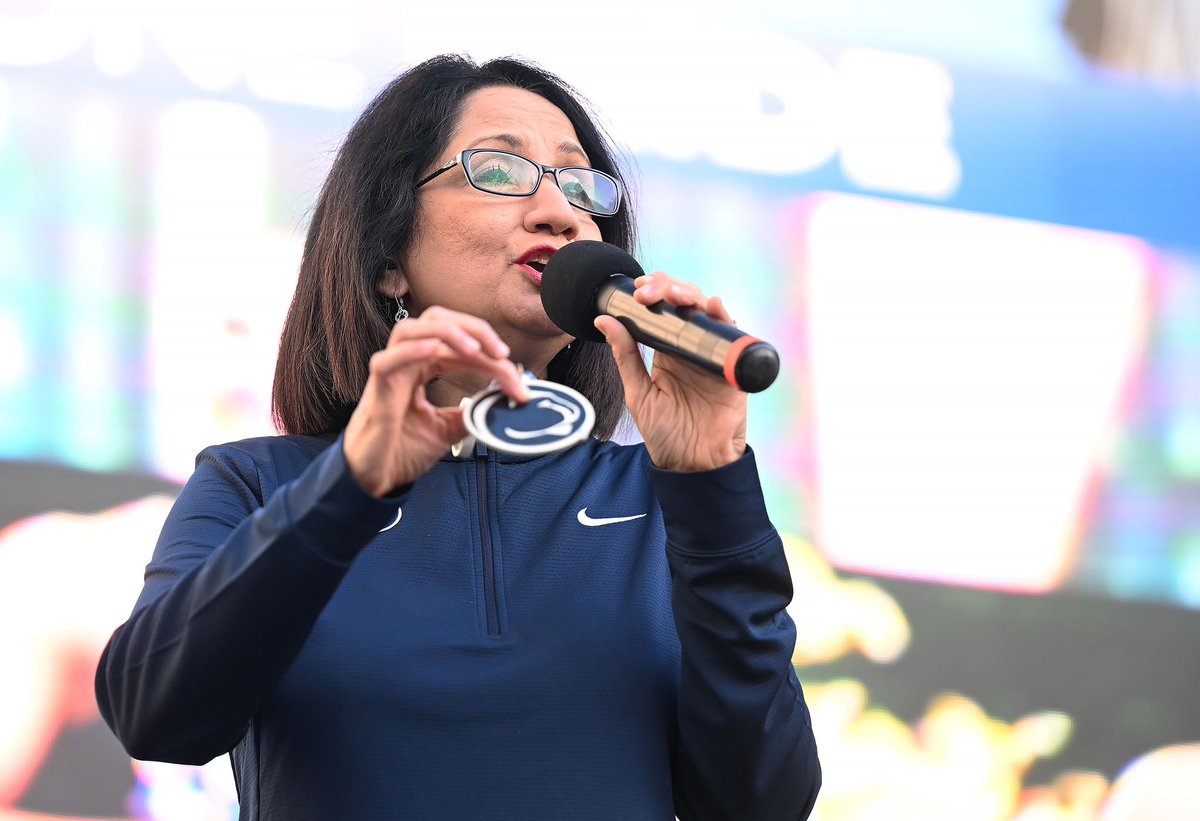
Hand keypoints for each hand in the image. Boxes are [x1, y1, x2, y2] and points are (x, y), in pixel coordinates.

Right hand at [343, 306, 529, 495]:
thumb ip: (470, 413)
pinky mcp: (376, 392)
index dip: (490, 353)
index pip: (459, 344)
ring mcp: (389, 374)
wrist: (374, 479)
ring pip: (410, 329)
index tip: (517, 379)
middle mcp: (406, 363)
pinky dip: (411, 351)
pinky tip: (436, 350)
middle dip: (473, 328)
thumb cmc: (402, 450)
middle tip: (502, 353)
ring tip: (475, 349)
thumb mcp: (447, 430)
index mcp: (423, 367)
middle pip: (437, 320)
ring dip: (446, 332)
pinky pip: (386, 361)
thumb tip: (498, 402)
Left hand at [594, 273, 746, 471]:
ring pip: (707, 313)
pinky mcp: (733, 367)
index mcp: (667, 351)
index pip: (662, 310)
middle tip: (649, 292)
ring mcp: (714, 354)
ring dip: (692, 296)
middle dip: (668, 288)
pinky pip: (733, 337)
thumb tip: (603, 320)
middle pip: (685, 304)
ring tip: (674, 295)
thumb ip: (624, 356)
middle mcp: (691, 348)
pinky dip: (725, 319)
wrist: (694, 464)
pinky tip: (713, 308)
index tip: (637, 289)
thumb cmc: (666, 434)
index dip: (653, 292)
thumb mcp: (638, 393)